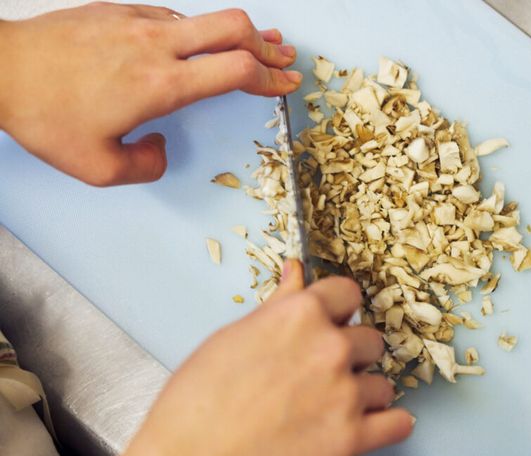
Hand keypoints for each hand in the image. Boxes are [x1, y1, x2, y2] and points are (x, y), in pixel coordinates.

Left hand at [0, 2, 301, 185]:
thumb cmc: (44, 116)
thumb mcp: (98, 168)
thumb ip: (146, 166)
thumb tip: (162, 149)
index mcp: (161, 84)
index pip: (236, 70)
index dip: (271, 78)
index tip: (288, 83)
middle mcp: (157, 45)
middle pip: (234, 27)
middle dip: (267, 44)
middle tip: (285, 58)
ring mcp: (139, 21)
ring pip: (206, 18)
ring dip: (238, 35)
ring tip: (257, 46)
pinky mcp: (122, 11)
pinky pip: (174, 17)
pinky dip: (200, 31)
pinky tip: (200, 45)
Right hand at [108, 260, 413, 455]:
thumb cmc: (196, 404)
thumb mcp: (232, 338)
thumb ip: (276, 306)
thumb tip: (295, 275)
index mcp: (299, 315)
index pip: (347, 293)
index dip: (338, 309)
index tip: (335, 319)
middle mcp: (330, 348)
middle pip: (369, 339)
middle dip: (351, 354)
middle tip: (324, 371)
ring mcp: (345, 393)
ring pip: (382, 383)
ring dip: (364, 393)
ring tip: (333, 406)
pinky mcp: (352, 437)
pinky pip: (397, 423)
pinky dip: (387, 425)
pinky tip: (370, 425)